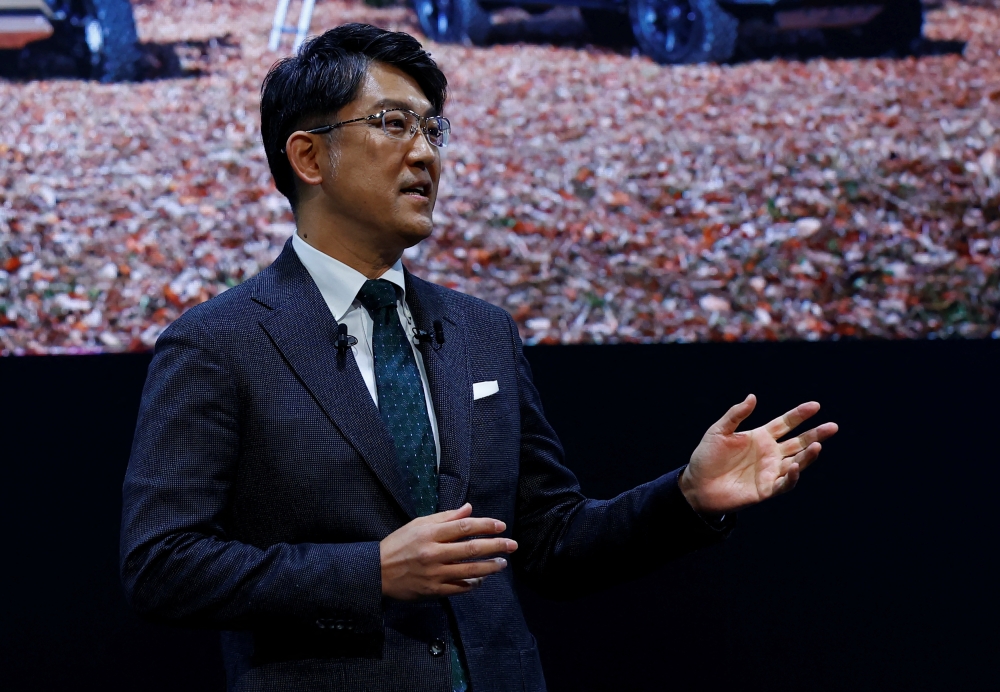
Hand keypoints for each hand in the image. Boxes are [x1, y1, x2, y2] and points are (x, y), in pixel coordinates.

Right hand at [380, 503, 516, 599]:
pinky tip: (482, 579)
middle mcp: (434, 553)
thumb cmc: (398, 544)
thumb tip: (469, 509)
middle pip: (472, 548)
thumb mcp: (418, 524)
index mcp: (430, 533)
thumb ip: (445, 517)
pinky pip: (459, 587)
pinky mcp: (433, 590)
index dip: (486, 526)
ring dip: (490, 567)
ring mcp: (434, 573)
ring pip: (469, 570)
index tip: (501, 526)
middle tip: (513, 545)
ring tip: (503, 563)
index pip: (465, 527)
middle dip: (496, 546)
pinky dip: (473, 583)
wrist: (377, 571)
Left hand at [680, 395, 837, 513]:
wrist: (697, 485)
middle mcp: (769, 453)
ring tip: (817, 445)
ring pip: (796, 461)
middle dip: (815, 434)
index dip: (800, 415)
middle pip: (798, 442)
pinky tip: (795, 466)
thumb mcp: (718, 431)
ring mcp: (769, 471)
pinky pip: (784, 483)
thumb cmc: (706, 457)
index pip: (785, 423)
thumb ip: (735, 415)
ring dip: (807, 455)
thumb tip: (752, 396)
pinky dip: (792, 476)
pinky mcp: (766, 489)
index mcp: (760, 437)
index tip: (815, 406)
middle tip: (833, 427)